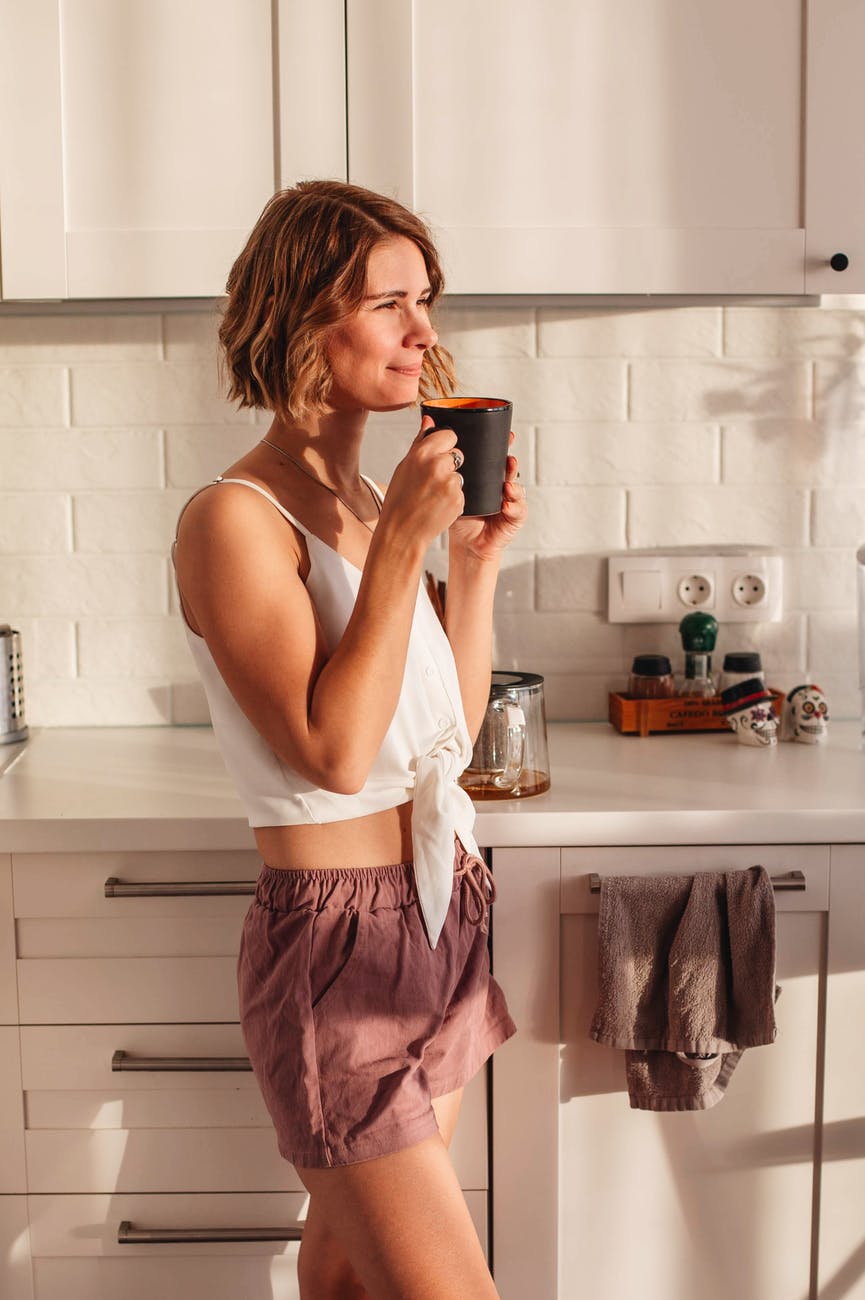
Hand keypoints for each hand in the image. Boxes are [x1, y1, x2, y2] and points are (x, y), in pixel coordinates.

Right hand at [381, 416, 464, 546]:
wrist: (401, 531)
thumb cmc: (399, 500)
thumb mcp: (404, 467)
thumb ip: (420, 442)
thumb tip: (429, 420)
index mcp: (422, 453)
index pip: (450, 435)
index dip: (445, 446)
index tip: (437, 456)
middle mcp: (438, 465)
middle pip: (458, 455)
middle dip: (449, 465)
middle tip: (432, 481)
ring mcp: (450, 483)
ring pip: (460, 475)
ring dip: (451, 483)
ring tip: (433, 496)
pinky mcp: (459, 499)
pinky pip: (462, 492)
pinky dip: (453, 498)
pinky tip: (438, 505)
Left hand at [449, 432, 526, 560]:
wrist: (466, 544)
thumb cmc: (459, 517)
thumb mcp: (449, 491)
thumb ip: (443, 468)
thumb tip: (430, 435)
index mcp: (487, 479)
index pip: (496, 459)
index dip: (502, 447)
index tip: (506, 437)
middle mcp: (500, 487)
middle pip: (509, 470)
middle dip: (510, 463)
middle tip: (508, 459)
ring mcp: (509, 502)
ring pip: (517, 489)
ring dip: (514, 484)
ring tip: (507, 484)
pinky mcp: (513, 518)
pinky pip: (518, 510)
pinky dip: (514, 506)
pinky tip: (506, 504)